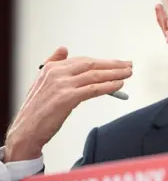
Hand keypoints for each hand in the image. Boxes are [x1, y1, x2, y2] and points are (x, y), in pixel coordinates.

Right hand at [4, 47, 132, 161]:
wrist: (26, 131)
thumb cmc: (37, 109)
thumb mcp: (42, 81)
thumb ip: (53, 63)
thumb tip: (63, 49)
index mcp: (52, 67)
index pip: (84, 60)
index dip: (104, 61)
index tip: (118, 62)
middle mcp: (56, 73)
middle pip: (92, 65)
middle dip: (113, 65)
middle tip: (128, 65)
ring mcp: (62, 84)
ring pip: (95, 75)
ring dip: (115, 74)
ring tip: (128, 74)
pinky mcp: (67, 98)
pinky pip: (93, 89)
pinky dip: (108, 86)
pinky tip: (119, 85)